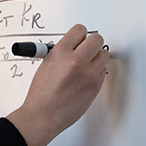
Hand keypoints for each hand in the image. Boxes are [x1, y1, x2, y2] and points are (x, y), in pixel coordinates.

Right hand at [6, 25, 109, 145]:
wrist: (44, 115)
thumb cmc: (41, 94)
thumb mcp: (46, 64)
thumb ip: (61, 52)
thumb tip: (74, 45)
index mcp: (61, 53)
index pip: (80, 30)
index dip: (79, 34)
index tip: (78, 38)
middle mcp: (76, 61)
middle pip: (97, 39)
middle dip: (91, 42)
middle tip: (86, 48)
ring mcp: (89, 74)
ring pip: (104, 54)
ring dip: (96, 56)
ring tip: (86, 63)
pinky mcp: (96, 86)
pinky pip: (103, 70)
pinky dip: (96, 71)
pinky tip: (86, 76)